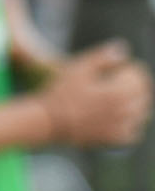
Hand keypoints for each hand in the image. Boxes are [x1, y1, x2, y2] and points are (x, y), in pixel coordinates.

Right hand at [38, 41, 152, 146]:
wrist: (46, 122)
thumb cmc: (60, 94)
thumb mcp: (78, 69)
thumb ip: (102, 57)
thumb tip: (123, 50)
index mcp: (119, 92)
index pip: (141, 78)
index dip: (133, 70)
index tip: (121, 68)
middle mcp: (124, 111)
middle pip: (145, 96)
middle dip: (136, 87)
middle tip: (120, 82)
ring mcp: (120, 127)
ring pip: (142, 115)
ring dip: (136, 105)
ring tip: (120, 99)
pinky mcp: (113, 140)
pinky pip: (133, 133)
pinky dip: (130, 125)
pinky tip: (118, 118)